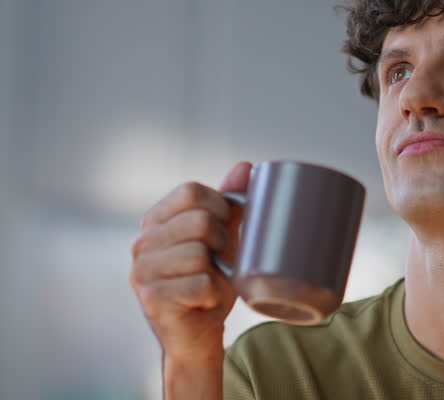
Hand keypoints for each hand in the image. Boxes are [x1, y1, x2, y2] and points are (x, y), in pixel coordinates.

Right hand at [129, 161, 251, 360]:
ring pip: (200, 254)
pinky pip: (201, 284)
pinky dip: (212, 295)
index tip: (224, 229)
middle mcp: (141, 243)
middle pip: (200, 220)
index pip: (191, 191)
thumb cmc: (209, 282)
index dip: (220, 207)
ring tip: (210, 282)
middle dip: (223, 242)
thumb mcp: (223, 237)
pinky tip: (202, 301)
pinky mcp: (151, 299)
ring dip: (218, 272)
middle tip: (220, 262)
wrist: (199, 334)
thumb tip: (244, 166)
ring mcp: (142, 272)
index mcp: (156, 221)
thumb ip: (229, 202)